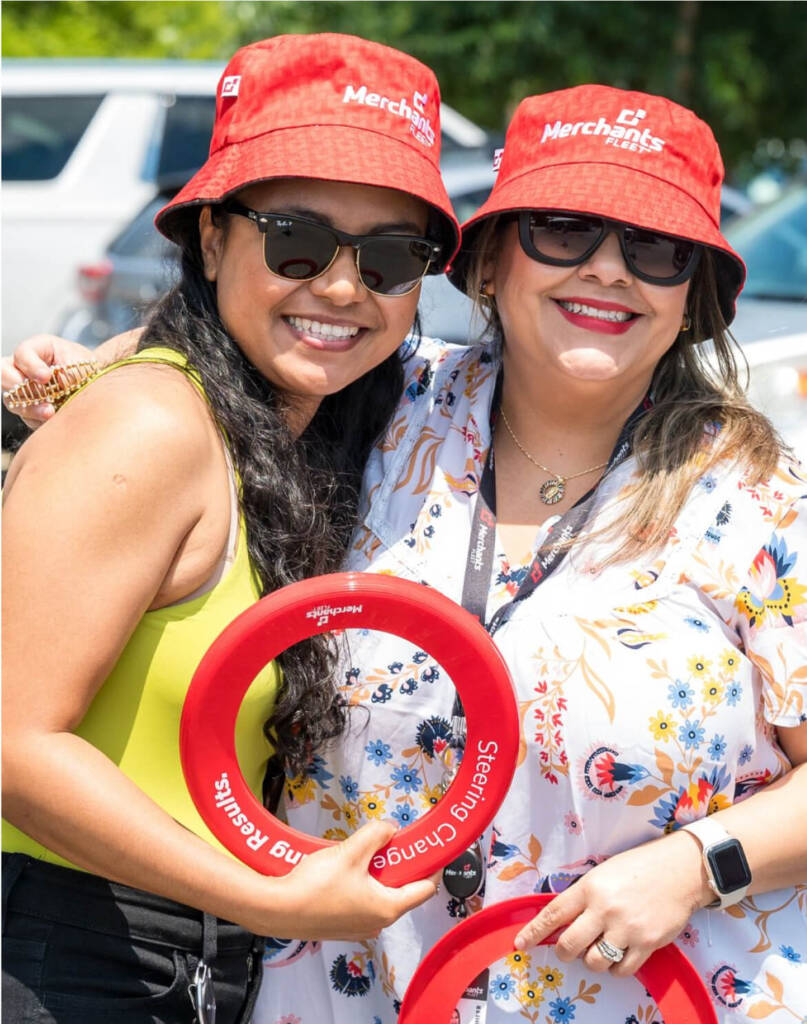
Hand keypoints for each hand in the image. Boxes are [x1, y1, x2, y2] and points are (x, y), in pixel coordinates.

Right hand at [2, 334, 93, 428]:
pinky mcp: (27, 410)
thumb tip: (57, 383)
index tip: (46, 376)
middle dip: (19, 386)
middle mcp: (22, 368)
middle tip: (41, 395)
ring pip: (12, 399)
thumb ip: (67, 371)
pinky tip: (54, 418)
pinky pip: (26, 417)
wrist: (93, 386)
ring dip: (30, 408)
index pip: (22, 353)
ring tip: (50, 412)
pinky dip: (38, 419)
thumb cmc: (85, 368)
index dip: (31, 366)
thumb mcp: (80, 363)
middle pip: (4, 374)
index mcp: (36, 350)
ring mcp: (21, 390)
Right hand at [261, 819, 438, 940]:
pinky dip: (361, 885)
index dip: (431, 866)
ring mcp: (357, 927)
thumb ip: (376, 835)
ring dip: (377, 874)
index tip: (431, 848)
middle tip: (391, 843)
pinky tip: (345, 869)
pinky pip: (361, 902)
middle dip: (399, 865)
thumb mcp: (351, 852)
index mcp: (388, 909)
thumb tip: (391, 828)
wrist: (275, 910)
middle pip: (402, 891)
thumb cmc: (316, 886)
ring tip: (363, 853)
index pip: (425, 889)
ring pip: (380, 896)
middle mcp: (377, 923)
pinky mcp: (340, 926)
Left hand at [513, 831, 711, 976]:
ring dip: (591, 961)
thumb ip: (583, 896)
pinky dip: (615, 968)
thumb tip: (562, 920)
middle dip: (563, 952)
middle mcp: (604, 910)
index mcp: (589, 887)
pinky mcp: (647, 944)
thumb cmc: (638, 868)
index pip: (553, 914)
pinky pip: (622, 970)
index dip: (534, 932)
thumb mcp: (602, 873)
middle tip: (567, 950)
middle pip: (569, 946)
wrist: (679, 871)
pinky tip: (618, 956)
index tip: (521, 944)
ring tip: (599, 949)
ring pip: (594, 962)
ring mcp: (626, 929)